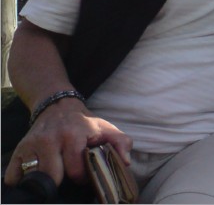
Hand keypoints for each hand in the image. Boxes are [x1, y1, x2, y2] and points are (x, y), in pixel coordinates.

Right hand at [4, 97, 131, 187]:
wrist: (58, 105)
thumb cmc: (84, 123)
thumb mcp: (106, 128)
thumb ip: (121, 143)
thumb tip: (125, 162)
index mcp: (74, 135)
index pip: (76, 169)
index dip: (82, 178)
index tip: (84, 176)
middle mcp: (51, 139)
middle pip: (53, 176)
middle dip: (63, 181)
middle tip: (68, 176)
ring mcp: (32, 145)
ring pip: (35, 178)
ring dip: (44, 182)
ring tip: (54, 175)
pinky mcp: (18, 150)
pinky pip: (14, 176)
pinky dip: (22, 181)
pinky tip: (35, 175)